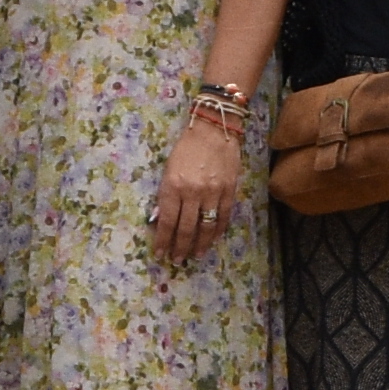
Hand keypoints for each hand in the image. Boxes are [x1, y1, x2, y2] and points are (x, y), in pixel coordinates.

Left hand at [152, 112, 249, 270]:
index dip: (163, 240)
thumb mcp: (168, 170)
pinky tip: (211, 240)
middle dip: (179, 247)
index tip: (160, 252)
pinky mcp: (229, 191)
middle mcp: (192, 192)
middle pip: (186, 229)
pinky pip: (223, 217)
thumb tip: (163, 220)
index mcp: (173, 186)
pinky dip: (217, 232)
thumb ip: (167, 195)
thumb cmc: (186, 148)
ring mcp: (213, 193)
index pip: (167, 221)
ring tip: (194, 255)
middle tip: (176, 259)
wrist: (214, 129)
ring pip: (205, 227)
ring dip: (199, 245)